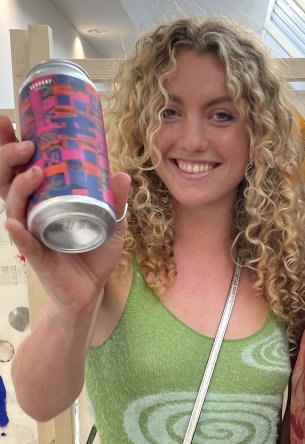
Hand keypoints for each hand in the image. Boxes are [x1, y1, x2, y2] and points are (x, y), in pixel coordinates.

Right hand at [0, 115, 130, 309]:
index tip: (11, 122)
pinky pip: (24, 243)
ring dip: (19, 186)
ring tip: (34, 171)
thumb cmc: (94, 253)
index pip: (22, 170)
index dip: (11, 147)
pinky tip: (15, 222)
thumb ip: (116, 201)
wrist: (91, 289)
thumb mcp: (111, 223)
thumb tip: (122, 174)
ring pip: (14, 206)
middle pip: (9, 181)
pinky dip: (18, 232)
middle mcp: (33, 213)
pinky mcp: (37, 257)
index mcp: (45, 202)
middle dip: (8, 159)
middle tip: (25, 143)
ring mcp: (32, 234)